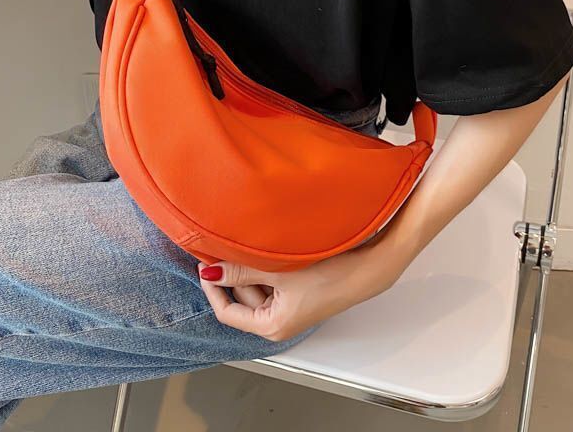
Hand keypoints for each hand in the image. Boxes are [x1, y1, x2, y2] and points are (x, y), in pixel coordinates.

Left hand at [197, 236, 401, 341]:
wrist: (367, 268)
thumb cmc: (331, 276)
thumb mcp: (278, 272)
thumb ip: (241, 272)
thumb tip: (210, 270)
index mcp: (271, 327)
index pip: (227, 311)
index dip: (213, 287)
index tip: (205, 263)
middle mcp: (278, 322)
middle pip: (241, 298)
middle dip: (233, 273)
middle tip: (224, 246)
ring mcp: (288, 308)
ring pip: (256, 287)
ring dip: (250, 268)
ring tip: (249, 245)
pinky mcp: (298, 294)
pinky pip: (271, 281)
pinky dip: (265, 267)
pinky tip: (267, 249)